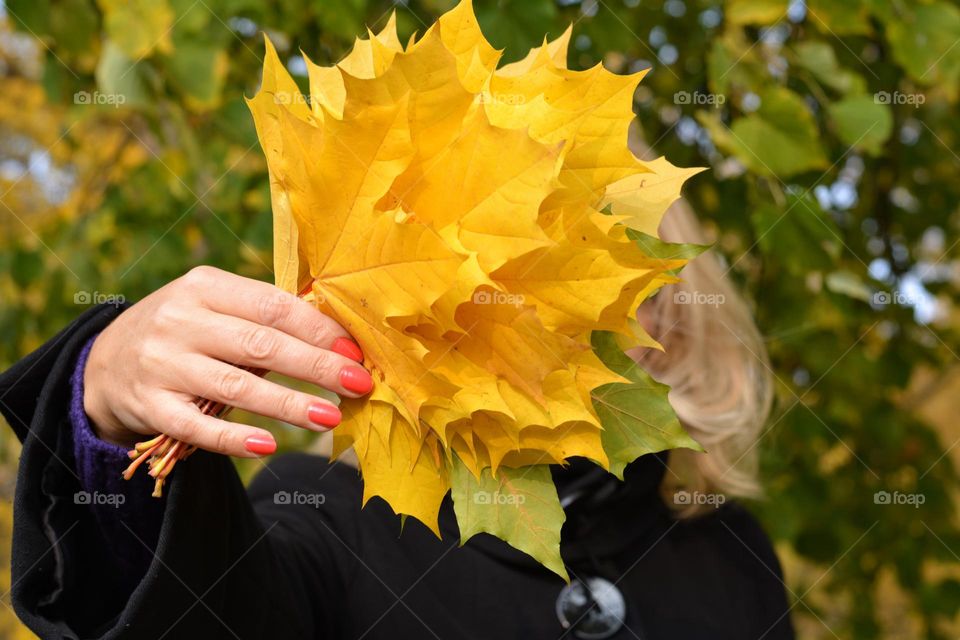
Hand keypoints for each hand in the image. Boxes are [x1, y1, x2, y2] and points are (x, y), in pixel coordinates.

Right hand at [83, 266, 371, 456]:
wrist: (106, 361)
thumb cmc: (187, 330)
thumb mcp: (215, 306)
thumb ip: (265, 316)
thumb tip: (339, 338)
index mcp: (205, 286)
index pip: (273, 306)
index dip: (319, 330)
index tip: (355, 352)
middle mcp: (181, 321)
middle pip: (260, 345)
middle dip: (316, 366)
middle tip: (359, 384)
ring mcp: (163, 364)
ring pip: (235, 387)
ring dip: (288, 404)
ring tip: (330, 416)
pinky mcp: (150, 406)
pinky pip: (197, 427)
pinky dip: (234, 438)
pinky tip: (270, 445)